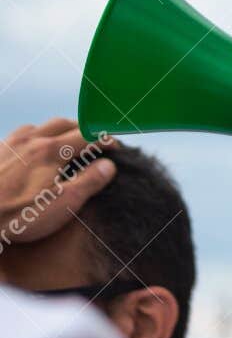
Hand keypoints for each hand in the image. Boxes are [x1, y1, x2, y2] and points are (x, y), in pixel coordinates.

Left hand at [1, 119, 116, 247]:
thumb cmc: (20, 214)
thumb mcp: (63, 203)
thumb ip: (89, 181)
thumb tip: (109, 165)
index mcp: (52, 151)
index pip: (87, 136)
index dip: (105, 139)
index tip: (115, 147)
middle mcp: (31, 140)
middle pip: (63, 124)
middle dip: (83, 129)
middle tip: (95, 140)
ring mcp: (10, 144)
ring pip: (39, 126)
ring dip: (57, 130)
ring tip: (65, 143)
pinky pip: (18, 135)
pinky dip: (34, 136)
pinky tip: (32, 150)